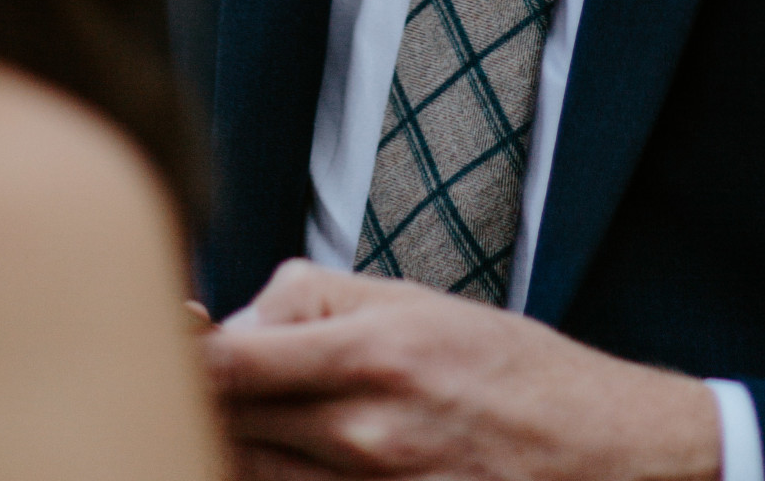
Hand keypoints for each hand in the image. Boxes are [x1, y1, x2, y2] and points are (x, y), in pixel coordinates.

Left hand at [203, 261, 720, 480]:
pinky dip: (283, 478)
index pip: (231, 362)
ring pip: (251, 473)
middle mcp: (365, 431)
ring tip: (266, 415)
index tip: (168, 335)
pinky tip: (294, 456)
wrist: (596, 450)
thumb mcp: (418, 302)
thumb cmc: (507, 368)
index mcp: (372, 352)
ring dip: (241, 444)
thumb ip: (319, 301)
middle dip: (209, 396)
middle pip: (230, 423)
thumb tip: (238, 319)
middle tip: (210, 373)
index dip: (183, 351)